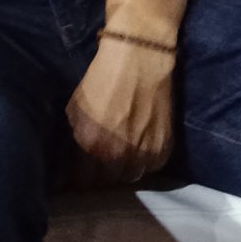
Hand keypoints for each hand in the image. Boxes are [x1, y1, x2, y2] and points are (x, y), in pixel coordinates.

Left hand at [65, 38, 176, 184]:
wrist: (139, 58)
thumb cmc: (102, 78)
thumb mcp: (76, 108)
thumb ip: (77, 136)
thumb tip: (75, 154)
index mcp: (92, 146)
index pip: (82, 180)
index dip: (78, 179)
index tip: (76, 177)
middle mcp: (118, 155)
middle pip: (107, 182)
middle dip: (100, 176)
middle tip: (98, 167)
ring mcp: (144, 154)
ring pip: (131, 177)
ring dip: (122, 171)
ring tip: (118, 160)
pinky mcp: (165, 147)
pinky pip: (152, 168)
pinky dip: (144, 163)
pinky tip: (138, 151)